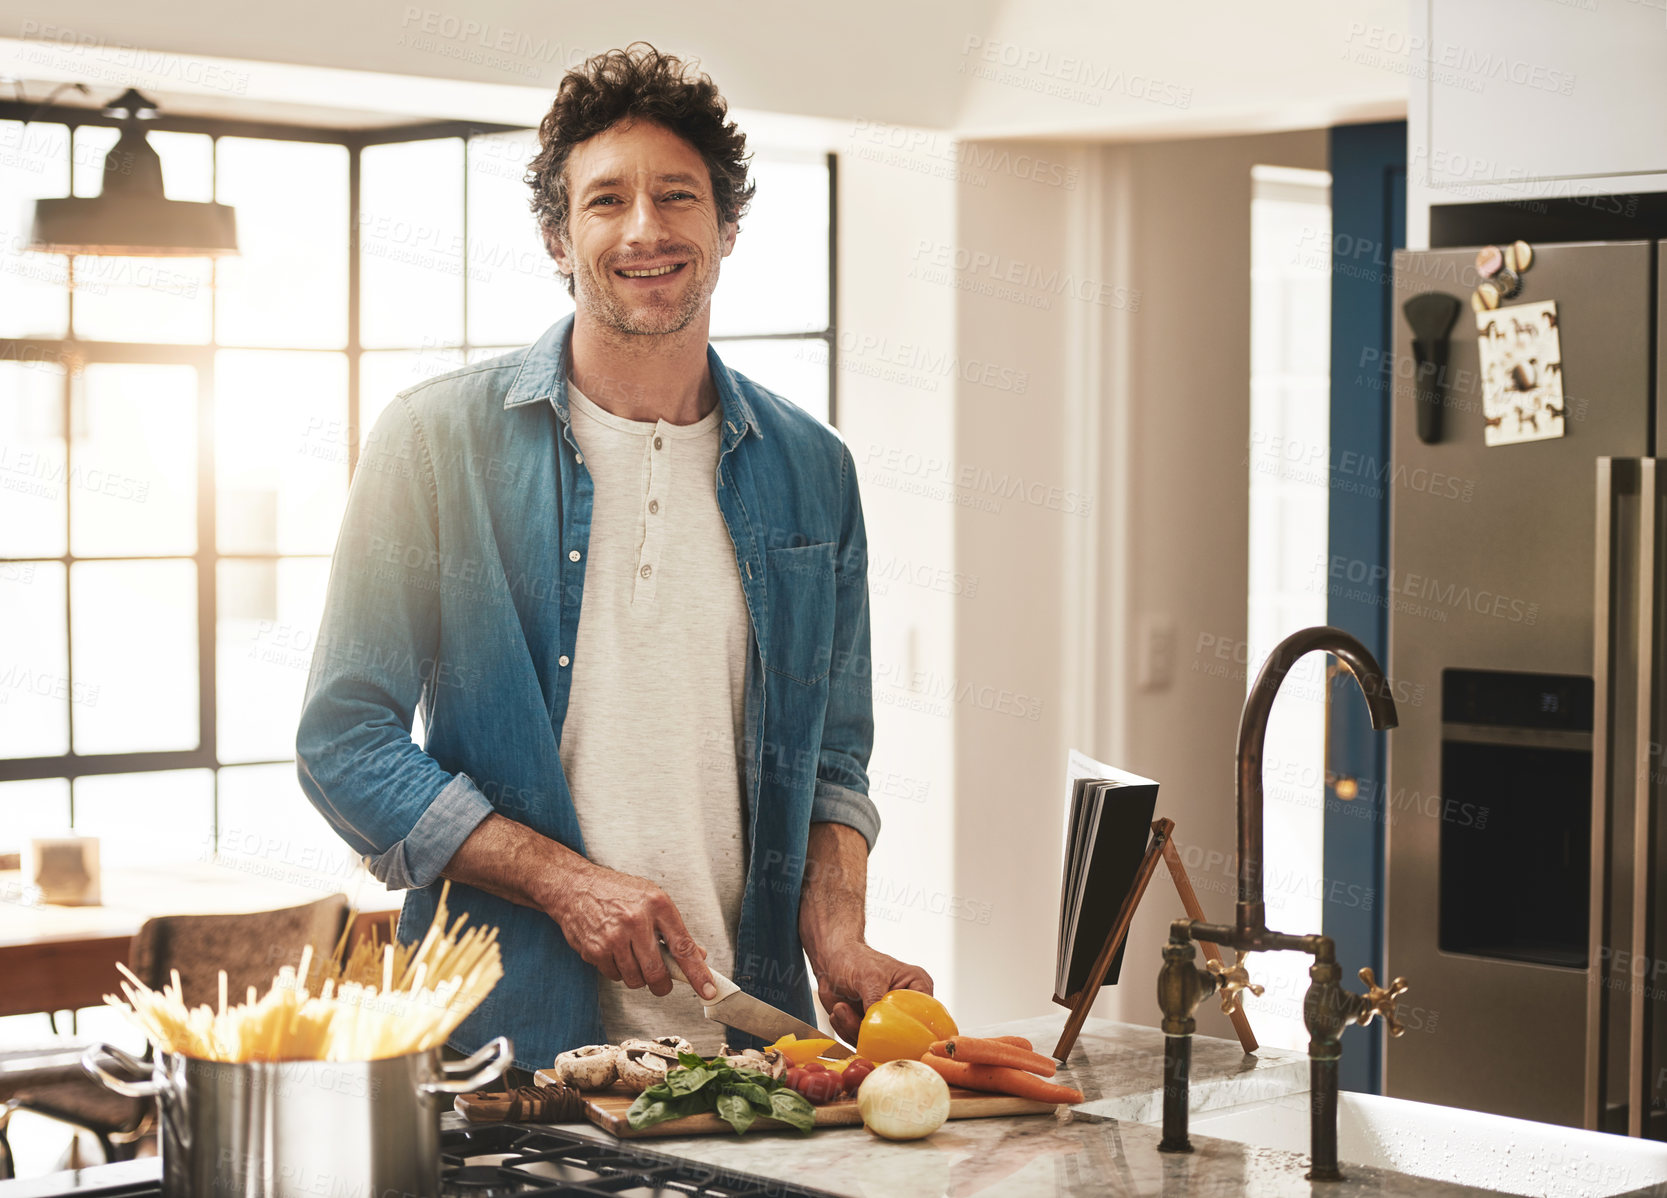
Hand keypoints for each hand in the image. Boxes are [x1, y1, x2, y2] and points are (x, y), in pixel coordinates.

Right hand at [545, 862, 716, 998]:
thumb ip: (674, 929)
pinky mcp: (595, 950)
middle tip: (661, 982)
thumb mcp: (652, 898)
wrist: (575, 886)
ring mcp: (614, 936)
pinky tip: (614, 951)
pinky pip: (614, 976)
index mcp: (658, 905)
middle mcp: (636, 920)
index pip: (683, 947)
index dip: (698, 973)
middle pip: (657, 972)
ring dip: (637, 976)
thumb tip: (698, 955)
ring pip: (635, 979)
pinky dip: (617, 970)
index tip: (708, 990)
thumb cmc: (617, 892)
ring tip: (632, 955)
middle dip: (662, 984)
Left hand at [809, 941, 932, 1043]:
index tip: (883, 1027)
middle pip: (902, 1036)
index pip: (927, 1017)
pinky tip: (839, 1011)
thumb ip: (877, 1001)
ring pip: (879, 1043)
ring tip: (840, 1007)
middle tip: (846, 1011)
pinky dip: (845, 1030)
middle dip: (872, 1031)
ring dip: (853, 1029)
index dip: (911, 1030)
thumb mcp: (869, 976)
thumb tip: (880, 1028)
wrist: (830, 962)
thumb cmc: (854, 959)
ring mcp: (889, 1021)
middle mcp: (907, 1007)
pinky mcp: (872, 1030)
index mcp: (918, 988)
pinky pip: (862, 1043)